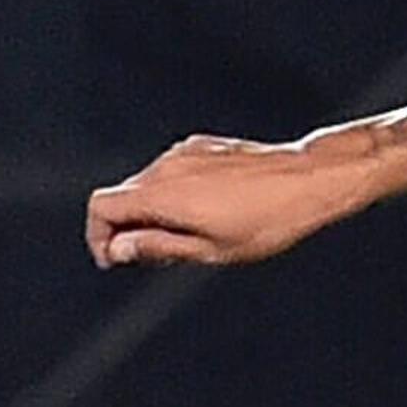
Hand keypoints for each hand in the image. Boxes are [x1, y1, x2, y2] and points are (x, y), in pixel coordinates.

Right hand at [83, 134, 364, 268]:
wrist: (308, 179)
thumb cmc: (268, 221)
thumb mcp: (213, 249)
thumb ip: (159, 247)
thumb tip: (118, 249)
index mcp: (162, 194)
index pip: (101, 207)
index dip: (98, 236)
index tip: (115, 260)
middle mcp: (166, 166)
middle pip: (122, 196)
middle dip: (128, 228)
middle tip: (158, 258)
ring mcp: (184, 152)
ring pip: (147, 184)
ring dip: (152, 211)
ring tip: (188, 238)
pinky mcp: (202, 146)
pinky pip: (172, 171)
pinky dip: (173, 193)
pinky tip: (207, 211)